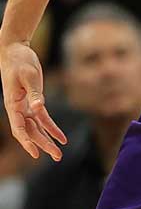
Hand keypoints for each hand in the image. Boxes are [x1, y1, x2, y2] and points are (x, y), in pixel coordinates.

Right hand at [0, 41, 65, 160]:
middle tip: (57, 157)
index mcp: (12, 105)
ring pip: (36, 128)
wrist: (14, 50)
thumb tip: (39, 108)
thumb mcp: (28, 76)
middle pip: (30, 132)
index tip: (35, 153)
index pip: (19, 128)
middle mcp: (17, 109)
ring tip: (59, 153)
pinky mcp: (33, 101)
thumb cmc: (19, 61)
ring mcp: (24, 106)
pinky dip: (51, 128)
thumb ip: (34, 93)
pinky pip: (42, 119)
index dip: (27, 141)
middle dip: (43, 145)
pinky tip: (61, 137)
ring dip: (47, 140)